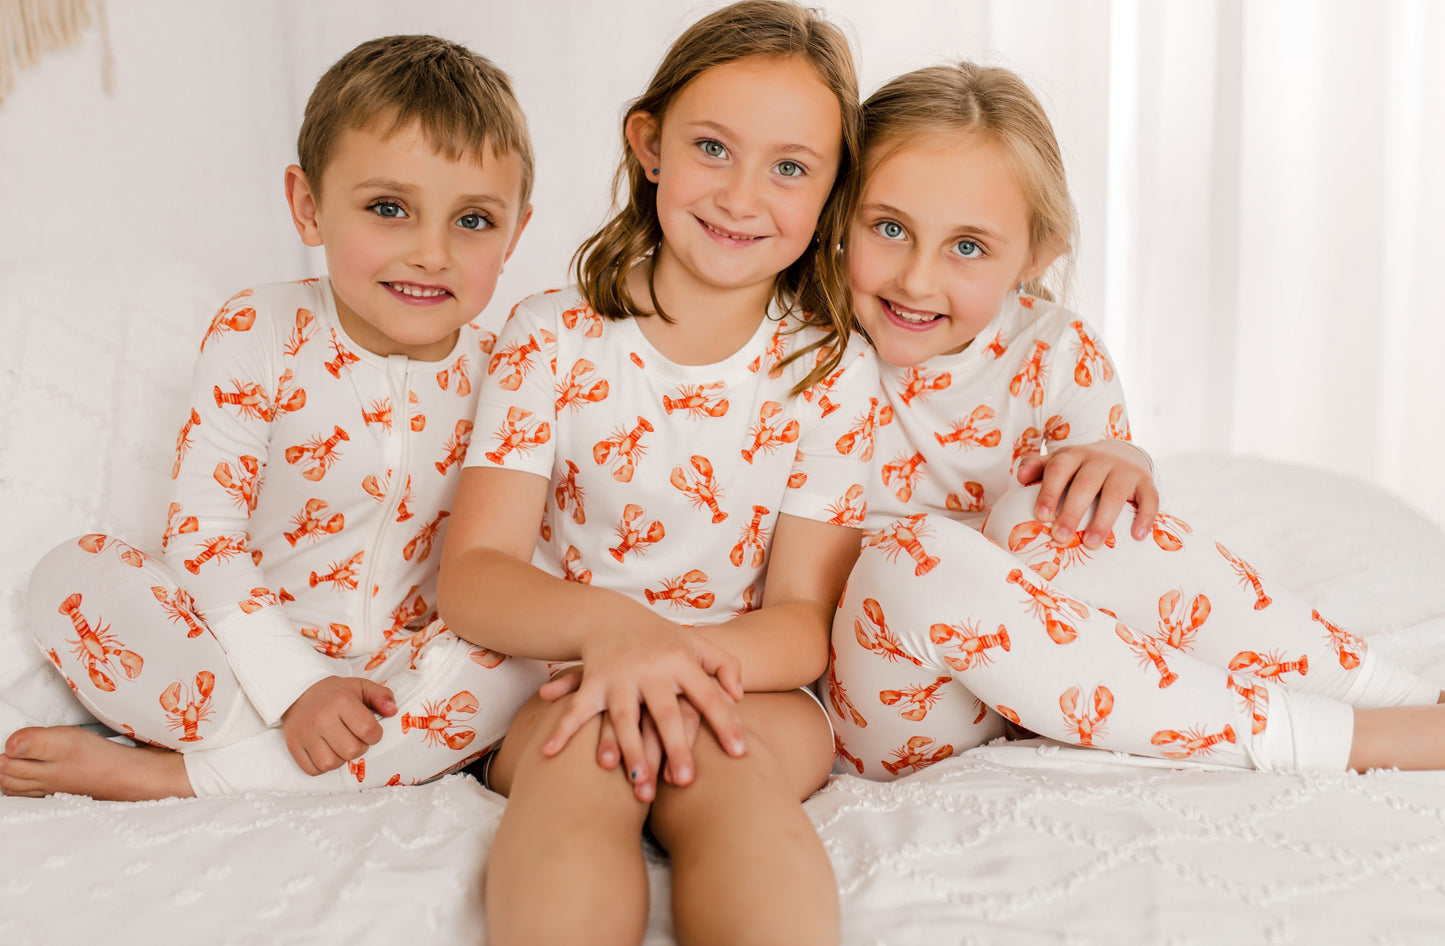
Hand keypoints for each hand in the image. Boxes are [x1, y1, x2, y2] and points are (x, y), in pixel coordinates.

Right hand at [281, 675, 395, 775]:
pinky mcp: (293, 745)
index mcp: (341, 701)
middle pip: (351, 751)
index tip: (369, 730)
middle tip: (353, 738)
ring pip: (331, 763)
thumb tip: (393, 711)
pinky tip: (324, 751)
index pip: (369, 730)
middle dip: (359, 748)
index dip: (375, 735)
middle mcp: (322, 718)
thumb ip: (381, 696)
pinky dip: (322, 766)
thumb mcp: (361, 687)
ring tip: (338, 745)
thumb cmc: (335, 693)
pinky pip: (313, 770)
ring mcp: (305, 733)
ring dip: (340, 759)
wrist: (299, 692)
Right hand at [537, 623, 744, 790]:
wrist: (610, 614)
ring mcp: (619, 677)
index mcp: (681, 662)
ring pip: (624, 719)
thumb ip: (725, 666)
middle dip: (675, 747)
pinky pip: (577, 710)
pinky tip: (551, 753)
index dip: (725, 722)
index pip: (708, 696)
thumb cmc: (661, 639)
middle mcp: (651, 670)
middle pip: (665, 712)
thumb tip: (739, 697)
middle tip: (685, 781)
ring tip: (638, 785)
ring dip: (629, 751)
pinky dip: (563, 731)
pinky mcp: (592, 682)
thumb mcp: (698, 644)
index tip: (739, 752)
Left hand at [1016, 439, 1157, 547]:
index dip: (1049, 491)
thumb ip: (1036, 467)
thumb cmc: (1079, 468)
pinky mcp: (1146, 482)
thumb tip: (1020, 477)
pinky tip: (1136, 536)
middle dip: (1072, 511)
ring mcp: (1125, 470)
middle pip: (1086, 483)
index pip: (1059, 469)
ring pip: (1115, 493)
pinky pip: (1150, 498)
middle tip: (1061, 537)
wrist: (1120, 454)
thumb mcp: (1058, 462)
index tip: (1040, 516)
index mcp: (1074, 455)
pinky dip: (1145, 517)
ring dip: (1103, 520)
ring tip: (1091, 544)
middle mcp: (1100, 459)